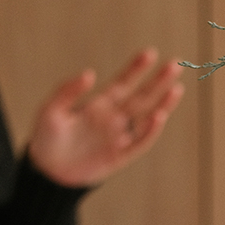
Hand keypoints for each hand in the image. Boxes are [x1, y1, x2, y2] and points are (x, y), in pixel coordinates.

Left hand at [27, 48, 182, 187]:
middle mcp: (113, 118)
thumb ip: (68, 91)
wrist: (49, 171)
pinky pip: (139, 142)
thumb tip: (90, 73)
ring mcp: (119, 136)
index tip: (150, 53)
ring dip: (162, 104)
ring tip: (177, 89)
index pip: (123, 83)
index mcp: (99, 104)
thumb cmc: (47, 138)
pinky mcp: (121, 155)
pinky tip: (159, 116)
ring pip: (146, 117)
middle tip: (175, 65)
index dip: (136, 68)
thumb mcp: (51, 110)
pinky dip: (150, 130)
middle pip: (141, 97)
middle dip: (158, 81)